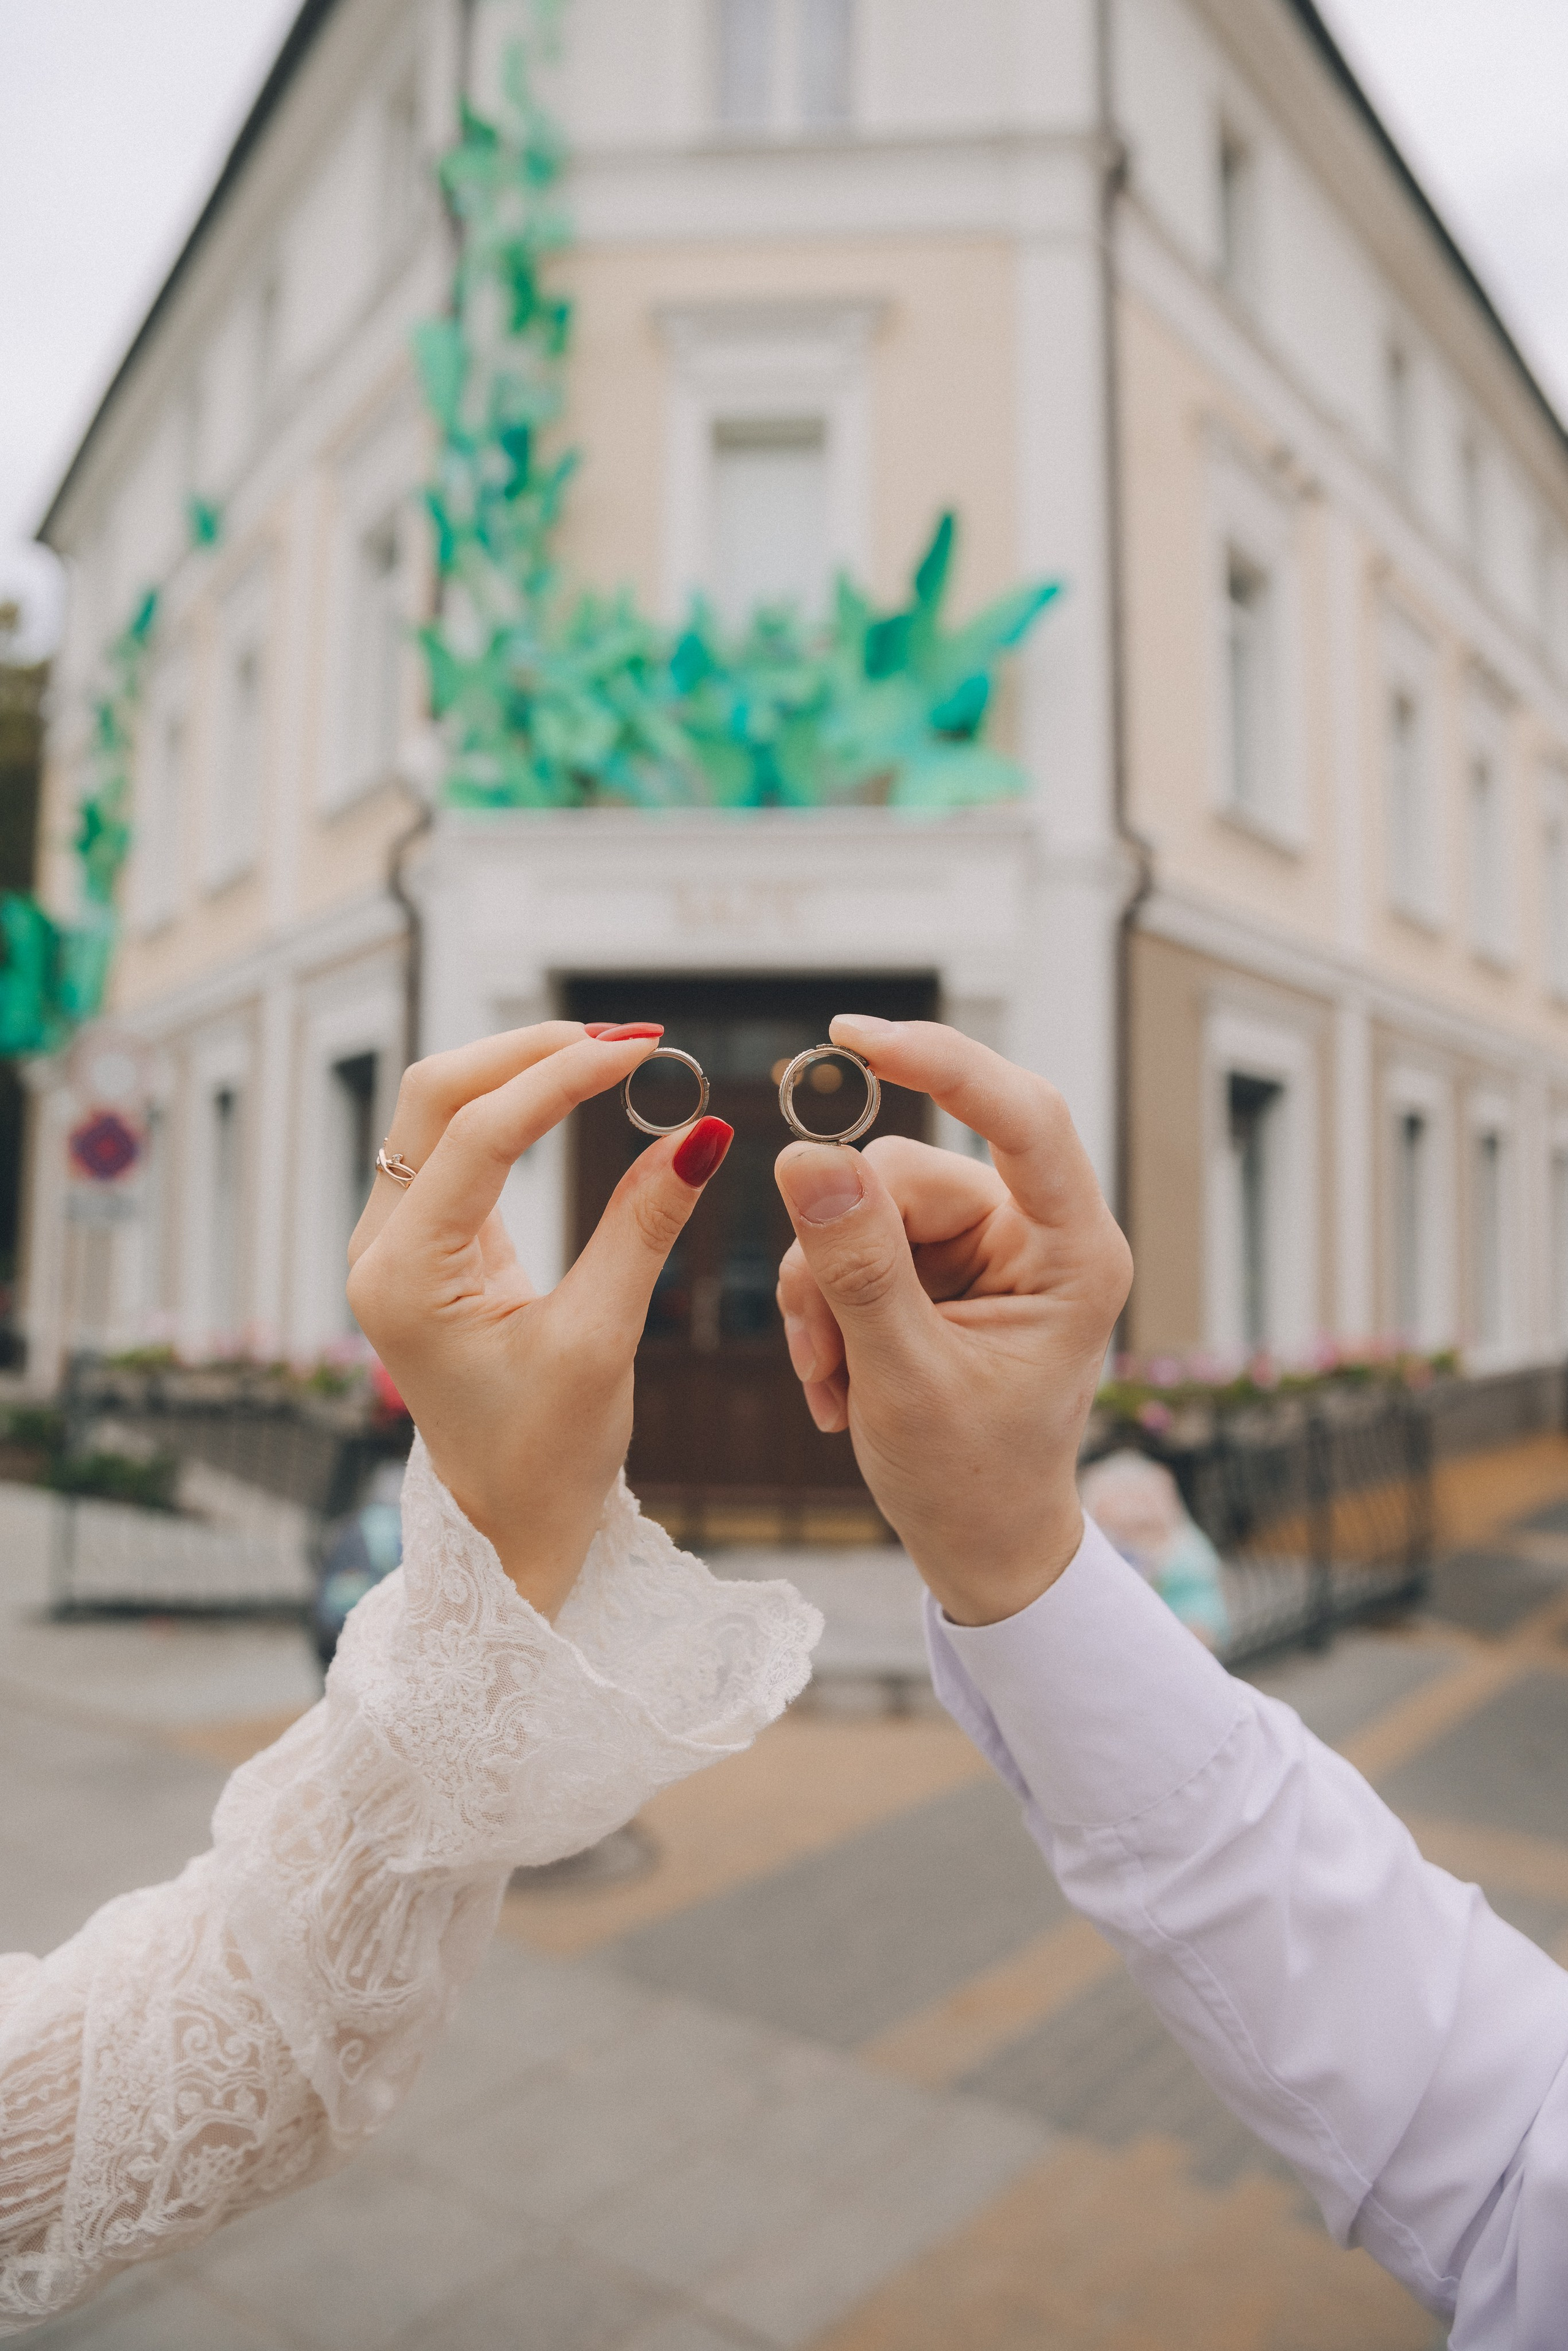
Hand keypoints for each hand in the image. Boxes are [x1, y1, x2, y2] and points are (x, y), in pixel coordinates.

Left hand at [347, 1021, 732, 1617]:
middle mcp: (381, 1248)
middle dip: (530, 1053)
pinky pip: (464, 1147)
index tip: (640, 1049)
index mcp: (402, 1278)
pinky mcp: (431, 1243)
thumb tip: (701, 1133)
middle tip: (629, 1041)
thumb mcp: (602, 1340)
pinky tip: (579, 1092)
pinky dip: (521, 1109)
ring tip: (613, 1056)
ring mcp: (398, 1242)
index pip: (477, 1134)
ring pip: (444, 1110)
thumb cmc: (545, 1457)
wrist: (508, 1525)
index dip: (560, 1078)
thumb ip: (641, 1228)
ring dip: (523, 1071)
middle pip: (437, 1096)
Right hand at [773, 1018, 1130, 1626]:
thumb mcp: (905, 1381)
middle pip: (906, 1172)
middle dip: (841, 1251)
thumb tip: (806, 1158)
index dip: (944, 1063)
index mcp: (1075, 1253)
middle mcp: (1035, 1233)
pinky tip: (834, 1378)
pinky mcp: (935, 1266)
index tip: (856, 1037)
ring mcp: (981, 1247)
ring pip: (861, 1206)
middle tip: (823, 1346)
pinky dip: (823, 1308)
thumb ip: (858, 1269)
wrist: (981, 1549)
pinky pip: (849, 1242)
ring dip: (822, 1293)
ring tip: (832, 1379)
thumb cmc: (973, 1481)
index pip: (1025, 1116)